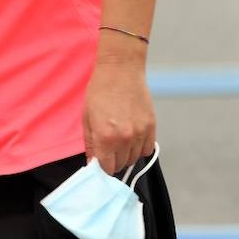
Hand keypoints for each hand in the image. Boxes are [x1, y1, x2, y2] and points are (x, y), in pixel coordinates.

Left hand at [83, 56, 155, 174]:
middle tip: (109, 148)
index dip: (102, 168)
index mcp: (105, 136)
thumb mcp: (87, 117)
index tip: (100, 163)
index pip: (107, 168)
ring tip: (120, 139)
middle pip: (121, 165)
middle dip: (113, 160)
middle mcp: (124, 138)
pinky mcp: (151, 127)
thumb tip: (93, 163)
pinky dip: (140, 148)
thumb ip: (90, 143)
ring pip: (135, 158)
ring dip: (127, 154)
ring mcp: (140, 133)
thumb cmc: (99, 91)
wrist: (120, 70)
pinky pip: (148, 149)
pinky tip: (133, 137)